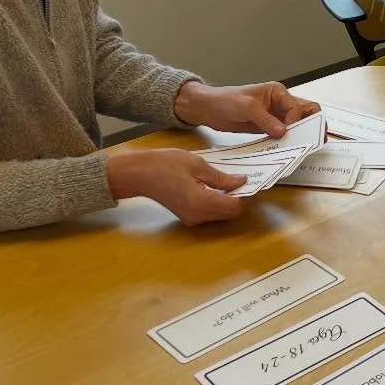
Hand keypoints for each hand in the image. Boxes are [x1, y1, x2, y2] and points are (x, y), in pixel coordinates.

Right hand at [105, 148, 246, 225]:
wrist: (137, 173)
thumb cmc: (164, 164)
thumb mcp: (197, 165)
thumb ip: (222, 177)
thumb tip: (241, 182)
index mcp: (201, 203)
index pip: (235, 207)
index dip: (244, 194)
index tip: (247, 179)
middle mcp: (198, 217)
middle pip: (230, 213)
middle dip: (237, 197)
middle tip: (236, 177)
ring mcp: (191, 219)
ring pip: (220, 214)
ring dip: (227, 200)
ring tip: (223, 179)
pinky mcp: (187, 217)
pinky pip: (209, 213)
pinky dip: (216, 201)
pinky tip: (211, 185)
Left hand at [174, 80, 319, 136]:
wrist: (209, 109)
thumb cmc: (226, 100)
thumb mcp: (246, 107)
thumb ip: (265, 119)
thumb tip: (283, 131)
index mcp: (278, 92)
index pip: (297, 107)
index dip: (296, 121)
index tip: (290, 133)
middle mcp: (280, 103)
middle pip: (306, 112)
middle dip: (312, 124)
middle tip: (314, 139)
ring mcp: (275, 116)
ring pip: (297, 125)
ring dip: (300, 134)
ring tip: (303, 147)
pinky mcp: (268, 127)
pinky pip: (283, 134)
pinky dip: (287, 141)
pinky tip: (287, 149)